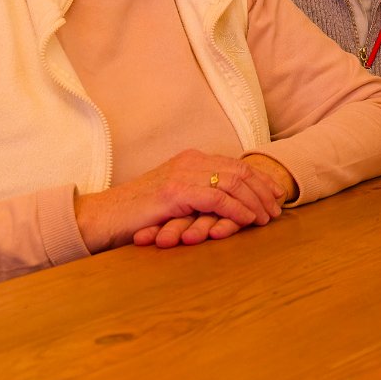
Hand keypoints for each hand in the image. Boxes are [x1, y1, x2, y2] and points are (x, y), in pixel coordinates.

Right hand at [75, 150, 284, 252]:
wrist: (103, 217)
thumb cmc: (137, 214)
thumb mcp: (174, 199)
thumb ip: (198, 195)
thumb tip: (229, 205)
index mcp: (191, 159)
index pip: (235, 164)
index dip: (259, 179)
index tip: (275, 194)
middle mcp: (190, 161)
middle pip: (239, 171)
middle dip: (262, 190)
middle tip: (277, 209)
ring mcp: (183, 174)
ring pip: (233, 183)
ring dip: (254, 202)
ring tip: (266, 218)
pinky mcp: (176, 192)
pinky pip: (217, 198)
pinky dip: (236, 209)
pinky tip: (247, 220)